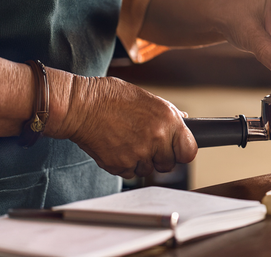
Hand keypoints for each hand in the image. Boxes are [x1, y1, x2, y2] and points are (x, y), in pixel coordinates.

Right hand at [48, 75, 196, 178]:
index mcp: (168, 119)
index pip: (189, 151)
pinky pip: (130, 173)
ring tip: (127, 141)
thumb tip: (183, 120)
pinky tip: (117, 147)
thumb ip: (167, 113)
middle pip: (169, 164)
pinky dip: (124, 165)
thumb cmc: (110, 97)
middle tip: (145, 143)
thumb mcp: (146, 98)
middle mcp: (157, 138)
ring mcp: (139, 154)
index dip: (182, 152)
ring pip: (148, 170)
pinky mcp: (121, 165)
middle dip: (159, 157)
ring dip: (141, 161)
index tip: (176, 150)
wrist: (80, 106)